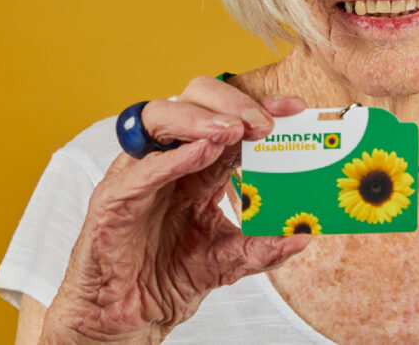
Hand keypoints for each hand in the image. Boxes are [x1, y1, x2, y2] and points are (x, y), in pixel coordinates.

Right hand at [40, 76, 308, 343]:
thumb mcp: (228, 261)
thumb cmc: (169, 278)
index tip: (295, 108)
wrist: (130, 317)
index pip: (230, 120)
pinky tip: (201, 152)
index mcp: (200, 166)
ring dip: (201, 119)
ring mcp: (141, 174)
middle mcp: (170, 159)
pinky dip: (170, 159)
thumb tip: (303, 234)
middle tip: (265, 124)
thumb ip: (262, 248)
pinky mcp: (115, 200)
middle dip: (233, 104)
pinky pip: (140, 170)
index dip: (261, 108)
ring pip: (161, 118)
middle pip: (195, 102)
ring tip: (233, 129)